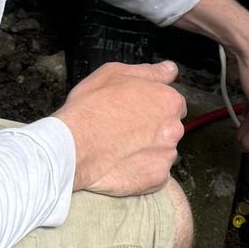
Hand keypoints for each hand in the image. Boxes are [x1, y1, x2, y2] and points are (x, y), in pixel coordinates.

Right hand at [54, 61, 186, 195]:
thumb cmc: (91, 108)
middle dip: (153, 129)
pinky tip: (123, 163)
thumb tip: (170, 69)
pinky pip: (155, 174)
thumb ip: (150, 72)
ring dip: (148, 150)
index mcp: (168, 101)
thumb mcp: (115, 74)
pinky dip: (142, 170)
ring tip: (121, 148)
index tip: (136, 111)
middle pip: (170, 128)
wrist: (74, 146)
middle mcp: (174, 128)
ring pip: (163, 151)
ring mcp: (167, 155)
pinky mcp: (157, 178)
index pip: (174, 103)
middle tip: (125, 129)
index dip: (153, 107)